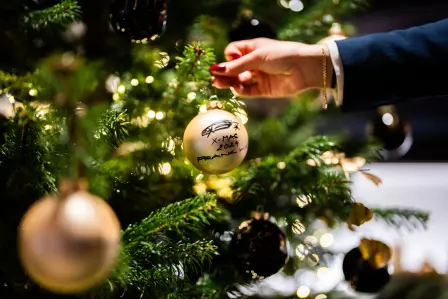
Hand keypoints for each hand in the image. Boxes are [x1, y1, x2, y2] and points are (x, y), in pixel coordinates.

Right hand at [210, 38, 331, 97]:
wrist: (305, 68)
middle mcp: (254, 62)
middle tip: (214, 79)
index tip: (231, 59)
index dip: (228, 57)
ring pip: (239, 80)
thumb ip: (237, 65)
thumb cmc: (282, 55)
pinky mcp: (264, 89)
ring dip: (230, 82)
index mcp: (253, 48)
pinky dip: (241, 90)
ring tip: (221, 85)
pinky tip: (237, 88)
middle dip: (225, 73)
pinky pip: (248, 91)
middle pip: (234, 68)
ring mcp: (259, 76)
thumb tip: (215, 70)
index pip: (233, 52)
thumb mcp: (257, 57)